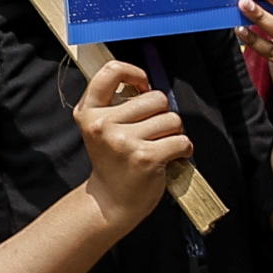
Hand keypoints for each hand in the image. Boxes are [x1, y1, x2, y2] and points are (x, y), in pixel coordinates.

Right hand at [72, 55, 188, 225]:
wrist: (112, 201)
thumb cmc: (114, 160)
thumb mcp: (101, 127)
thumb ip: (116, 102)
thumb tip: (146, 82)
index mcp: (88, 112)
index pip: (111, 71)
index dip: (134, 73)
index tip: (143, 85)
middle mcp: (102, 124)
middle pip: (156, 97)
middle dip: (162, 114)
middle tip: (151, 133)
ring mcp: (123, 141)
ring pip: (172, 119)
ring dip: (173, 133)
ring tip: (157, 147)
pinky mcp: (145, 158)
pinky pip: (181, 141)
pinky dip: (183, 149)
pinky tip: (170, 158)